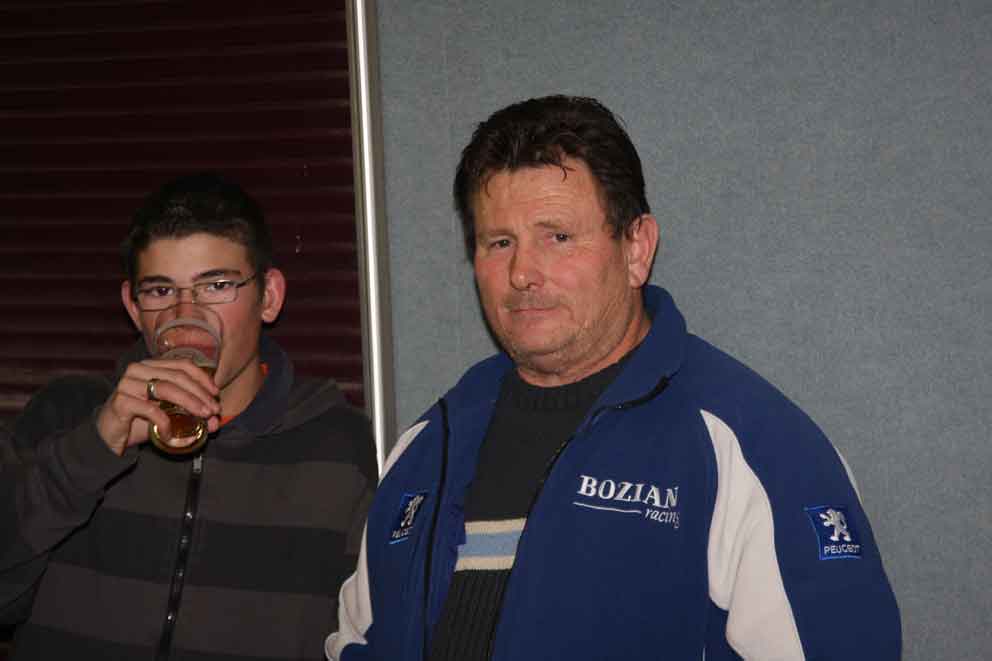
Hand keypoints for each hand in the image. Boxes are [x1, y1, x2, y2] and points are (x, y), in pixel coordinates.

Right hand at [96, 357, 221, 455]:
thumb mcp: (169, 414)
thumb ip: (192, 415)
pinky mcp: (120, 402)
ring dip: (189, 403)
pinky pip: (149, 409)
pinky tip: (171, 433)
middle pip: (177, 376)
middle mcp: (138, 370)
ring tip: (202, 416)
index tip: (216, 394)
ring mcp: (127, 384)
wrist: (109, 436)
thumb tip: (217, 422)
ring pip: (166, 388)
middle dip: (200, 393)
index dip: (202, 378)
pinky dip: (165, 421)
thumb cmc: (140, 421)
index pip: (183, 364)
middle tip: (213, 410)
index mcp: (151, 366)